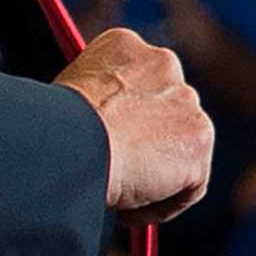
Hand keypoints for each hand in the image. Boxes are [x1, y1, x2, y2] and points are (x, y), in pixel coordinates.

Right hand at [57, 29, 212, 221]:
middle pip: (165, 114)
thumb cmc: (56, 128)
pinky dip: (163, 203)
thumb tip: (97, 135)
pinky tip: (131, 209)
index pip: (137, 85)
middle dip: (147, 146)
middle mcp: (163, 63)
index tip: (106, 148)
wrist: (76, 143)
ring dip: (156, 177)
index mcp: (125, 46)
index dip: (124, 122)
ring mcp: (187, 100)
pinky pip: (190, 183)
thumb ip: (96, 105)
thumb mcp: (69, 99)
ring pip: (179, 150)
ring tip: (122, 196)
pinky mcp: (200, 138)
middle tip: (118, 174)